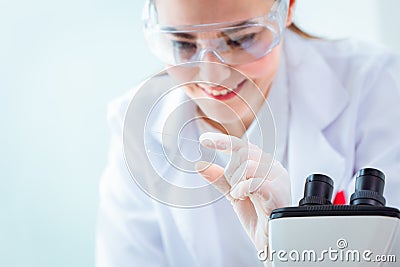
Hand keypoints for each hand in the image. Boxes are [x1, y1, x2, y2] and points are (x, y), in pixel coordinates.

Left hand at [195, 132, 290, 251]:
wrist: (270, 241)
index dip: (223, 141)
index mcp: (266, 165)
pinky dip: (242, 189)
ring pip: (247, 165)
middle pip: (243, 153)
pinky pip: (253, 182)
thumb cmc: (258, 216)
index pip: (243, 146)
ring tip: (241, 196)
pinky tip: (242, 196)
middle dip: (231, 172)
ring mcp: (278, 180)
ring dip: (236, 182)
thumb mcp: (234, 193)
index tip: (204, 140)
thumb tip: (201, 165)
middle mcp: (274, 168)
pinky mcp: (277, 193)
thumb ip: (220, 179)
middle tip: (234, 189)